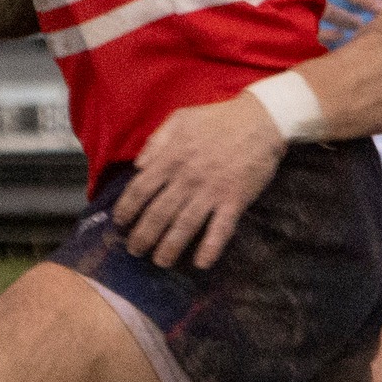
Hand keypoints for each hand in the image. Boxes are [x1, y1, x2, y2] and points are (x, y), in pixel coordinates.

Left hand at [112, 94, 286, 269]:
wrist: (261, 120)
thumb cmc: (218, 119)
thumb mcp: (180, 119)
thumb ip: (156, 141)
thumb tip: (138, 166)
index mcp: (171, 157)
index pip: (140, 189)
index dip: (126, 209)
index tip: (119, 223)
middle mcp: (187, 178)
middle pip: (158, 214)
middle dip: (143, 236)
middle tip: (135, 251)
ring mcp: (211, 191)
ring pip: (184, 226)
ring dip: (170, 248)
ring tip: (160, 262)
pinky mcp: (234, 200)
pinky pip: (220, 229)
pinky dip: (210, 248)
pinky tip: (201, 263)